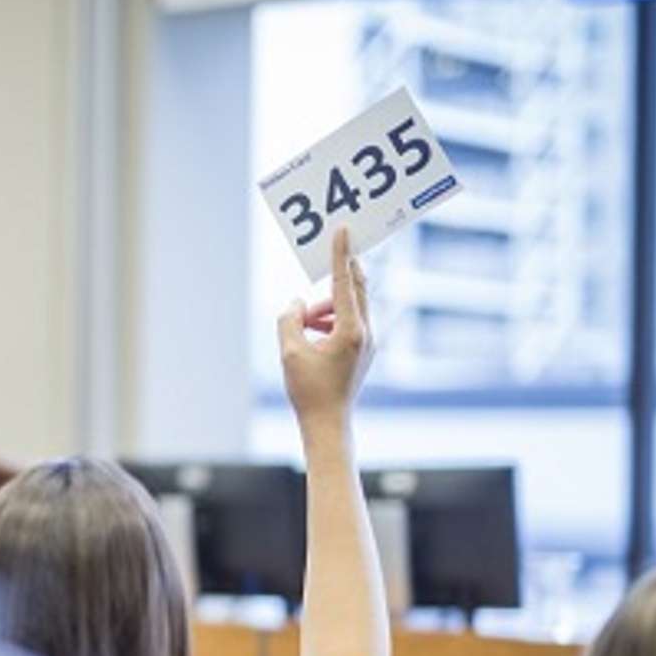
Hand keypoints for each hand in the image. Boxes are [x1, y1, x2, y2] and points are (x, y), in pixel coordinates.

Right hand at [277, 226, 374, 426]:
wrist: (328, 424)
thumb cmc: (309, 390)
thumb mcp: (289, 351)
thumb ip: (289, 319)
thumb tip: (296, 303)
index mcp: (351, 330)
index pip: (344, 282)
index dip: (340, 255)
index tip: (343, 231)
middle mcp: (365, 332)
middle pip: (352, 290)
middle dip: (329, 284)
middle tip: (325, 264)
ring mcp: (366, 341)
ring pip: (346, 307)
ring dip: (322, 309)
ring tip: (302, 328)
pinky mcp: (362, 349)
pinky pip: (346, 322)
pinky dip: (327, 322)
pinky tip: (310, 339)